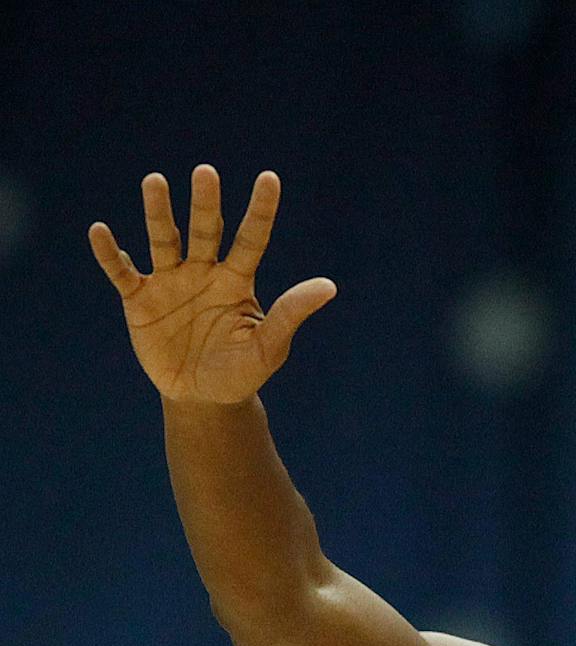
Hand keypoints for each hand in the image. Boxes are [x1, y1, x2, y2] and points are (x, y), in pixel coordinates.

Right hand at [88, 165, 335, 403]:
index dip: (260, 210)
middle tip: (206, 172)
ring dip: (158, 213)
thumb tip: (329, 286)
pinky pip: (121, 273)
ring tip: (156, 181)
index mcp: (236, 280)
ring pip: (163, 240)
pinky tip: (101, 232)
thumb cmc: (241, 371)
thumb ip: (291, 314)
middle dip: (205, 203)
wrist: (203, 399)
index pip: (251, 239)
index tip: (269, 178)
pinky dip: (110, 254)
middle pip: (205, 231)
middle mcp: (203, 272)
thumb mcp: (268, 347)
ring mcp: (169, 283)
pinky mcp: (139, 300)